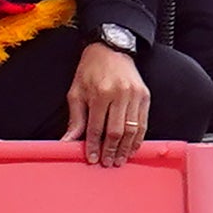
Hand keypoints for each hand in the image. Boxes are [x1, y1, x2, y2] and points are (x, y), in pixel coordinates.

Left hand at [64, 41, 151, 167]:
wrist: (111, 49)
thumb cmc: (90, 70)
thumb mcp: (76, 92)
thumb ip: (75, 119)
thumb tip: (67, 141)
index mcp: (100, 93)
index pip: (96, 127)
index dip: (94, 146)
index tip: (93, 159)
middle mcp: (119, 94)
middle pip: (116, 131)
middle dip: (111, 150)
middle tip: (108, 163)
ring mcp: (134, 95)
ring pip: (131, 130)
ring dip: (125, 148)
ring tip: (120, 160)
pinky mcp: (145, 96)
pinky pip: (143, 122)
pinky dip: (138, 138)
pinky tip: (132, 147)